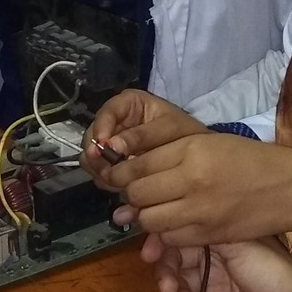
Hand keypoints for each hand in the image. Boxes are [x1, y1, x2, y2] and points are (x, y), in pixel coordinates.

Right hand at [83, 90, 207, 185]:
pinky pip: (100, 172)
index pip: (107, 112)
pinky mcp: (113, 164)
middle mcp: (116, 122)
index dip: (101, 128)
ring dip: (100, 169)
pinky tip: (119, 186)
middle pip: (93, 136)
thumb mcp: (169, 129)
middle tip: (107, 170)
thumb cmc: (186, 134)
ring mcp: (112, 145)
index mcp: (128, 104)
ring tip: (115, 181)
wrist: (199, 157)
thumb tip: (110, 146)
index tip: (102, 146)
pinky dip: (107, 180)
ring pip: (92, 157)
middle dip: (98, 154)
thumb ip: (141, 136)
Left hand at [106, 133, 291, 245]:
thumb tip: (129, 168)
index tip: (118, 174)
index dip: (120, 172)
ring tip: (156, 208)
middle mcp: (191, 179)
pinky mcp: (208, 235)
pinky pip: (170, 238)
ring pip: (149, 221)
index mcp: (191, 150)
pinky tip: (175, 223)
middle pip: (137, 194)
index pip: (136, 165)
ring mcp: (199, 211)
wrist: (291, 187)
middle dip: (130, 196)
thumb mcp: (209, 144)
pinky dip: (166, 233)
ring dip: (146, 217)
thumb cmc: (250, 159)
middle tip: (137, 193)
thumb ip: (170, 154)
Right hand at [148, 236, 291, 291]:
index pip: (180, 232)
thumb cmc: (275, 276)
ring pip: (179, 286)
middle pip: (174, 260)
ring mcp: (217, 284)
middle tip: (167, 285)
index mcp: (222, 235)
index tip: (148, 253)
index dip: (160, 241)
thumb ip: (204, 232)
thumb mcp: (239, 247)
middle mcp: (216, 257)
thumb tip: (170, 220)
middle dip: (165, 272)